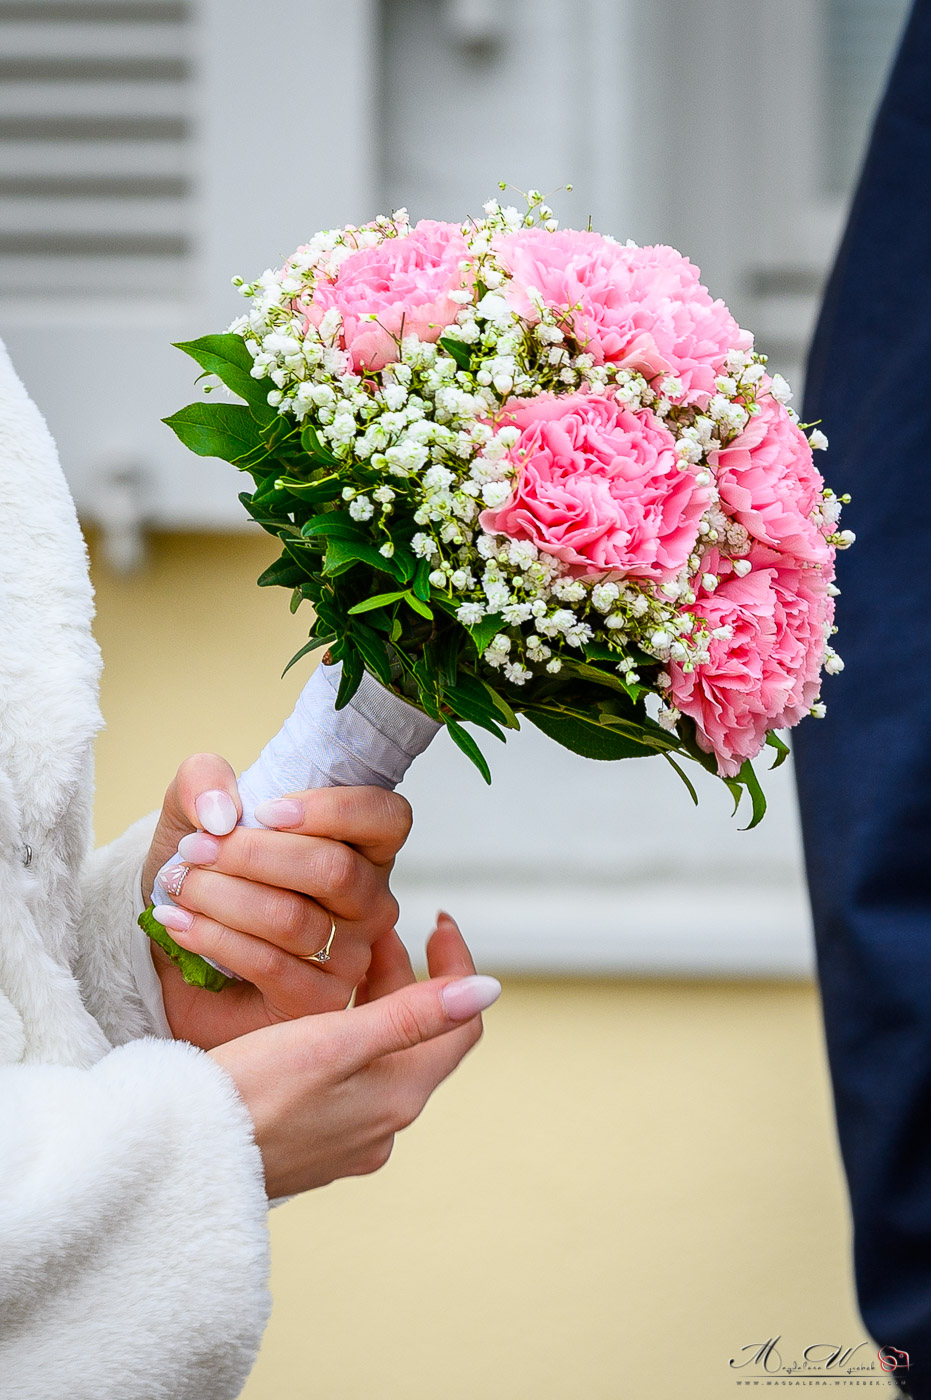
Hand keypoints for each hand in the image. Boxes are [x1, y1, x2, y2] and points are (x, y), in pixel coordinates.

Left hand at [142, 754, 411, 1048]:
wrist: (171, 944)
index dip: (334, 810)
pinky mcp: (320, 1001)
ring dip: (221, 896)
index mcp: (363, 846)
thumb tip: (222, 810)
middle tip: (195, 849)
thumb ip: (203, 782)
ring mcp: (352, 955)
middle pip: (333, 869)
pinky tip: (179, 924)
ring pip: (292, 918)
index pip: (387, 818)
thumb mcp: (194, 811)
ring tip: (179, 886)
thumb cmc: (207, 872)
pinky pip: (270, 964)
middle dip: (252, 855)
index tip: (265, 811)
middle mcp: (370, 901)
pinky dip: (215, 937)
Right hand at [209, 913, 500, 1197]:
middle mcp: (382, 1123)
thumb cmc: (252, 1096)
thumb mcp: (335, 1042)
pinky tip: (300, 1017)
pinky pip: (343, 1079)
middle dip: (399, 975)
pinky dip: (338, 1037)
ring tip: (331, 959)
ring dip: (366, 1003)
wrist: (179, 1164)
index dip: (456, 967)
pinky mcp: (309, 1144)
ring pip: (376, 1055)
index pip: (461, 1027)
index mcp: (399, 1096)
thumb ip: (412, 1016)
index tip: (436, 921)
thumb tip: (488, 991)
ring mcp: (345, 1138)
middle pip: (415, 1035)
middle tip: (365, 927)